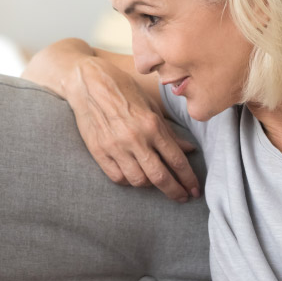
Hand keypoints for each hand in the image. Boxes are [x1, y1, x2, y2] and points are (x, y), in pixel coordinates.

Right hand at [68, 57, 199, 202]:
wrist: (87, 82)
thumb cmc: (123, 90)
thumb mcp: (151, 106)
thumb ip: (169, 131)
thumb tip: (189, 150)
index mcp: (152, 125)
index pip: (176, 160)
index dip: (188, 178)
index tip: (194, 189)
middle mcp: (135, 138)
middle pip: (160, 177)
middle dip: (175, 191)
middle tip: (183, 197)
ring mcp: (115, 147)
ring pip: (138, 181)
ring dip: (151, 186)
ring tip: (156, 182)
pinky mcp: (99, 152)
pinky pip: (118, 177)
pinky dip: (129, 181)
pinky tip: (135, 176)